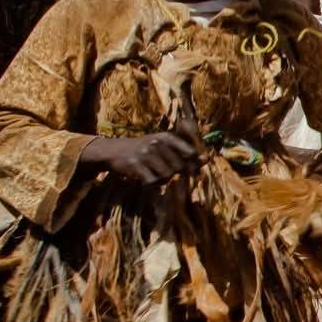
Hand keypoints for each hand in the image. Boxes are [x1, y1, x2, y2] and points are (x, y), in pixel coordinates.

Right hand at [81, 130, 198, 183]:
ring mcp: (145, 153)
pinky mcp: (134, 165)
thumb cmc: (145, 149)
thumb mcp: (164, 146)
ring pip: (167, 176)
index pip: (191, 153)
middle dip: (175, 174)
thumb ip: (185, 152)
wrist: (114, 150)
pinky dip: (151, 184)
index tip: (189, 169)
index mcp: (167, 137)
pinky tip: (146, 177)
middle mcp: (157, 143)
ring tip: (154, 173)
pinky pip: (153, 182)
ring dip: (163, 180)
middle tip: (163, 170)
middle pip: (180, 168)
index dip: (193, 165)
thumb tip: (207, 160)